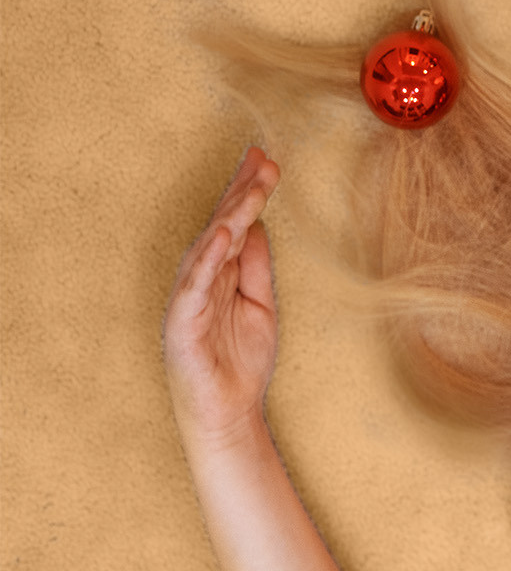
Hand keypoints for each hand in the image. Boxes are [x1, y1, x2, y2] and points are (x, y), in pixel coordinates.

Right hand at [163, 145, 283, 446]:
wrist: (229, 411)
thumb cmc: (240, 360)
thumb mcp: (260, 303)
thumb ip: (256, 265)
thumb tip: (257, 223)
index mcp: (220, 273)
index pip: (234, 223)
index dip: (247, 191)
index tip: (265, 159)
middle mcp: (201, 278)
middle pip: (221, 226)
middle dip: (241, 192)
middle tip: (262, 159)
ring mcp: (190, 298)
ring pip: (210, 248)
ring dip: (230, 216)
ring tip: (250, 189)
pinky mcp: (184, 321)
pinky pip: (196, 284)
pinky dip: (208, 258)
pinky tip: (222, 234)